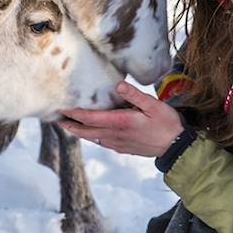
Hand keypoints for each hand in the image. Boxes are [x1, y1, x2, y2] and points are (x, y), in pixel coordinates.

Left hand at [58, 81, 183, 156]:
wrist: (177, 147)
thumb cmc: (166, 123)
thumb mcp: (153, 105)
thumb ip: (135, 95)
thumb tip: (118, 85)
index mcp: (121, 122)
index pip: (91, 118)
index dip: (75, 113)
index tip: (62, 107)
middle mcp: (116, 135)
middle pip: (87, 131)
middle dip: (70, 125)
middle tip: (55, 118)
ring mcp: (118, 143)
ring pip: (93, 138)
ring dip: (78, 131)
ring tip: (67, 124)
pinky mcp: (123, 148)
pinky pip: (102, 142)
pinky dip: (91, 136)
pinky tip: (89, 131)